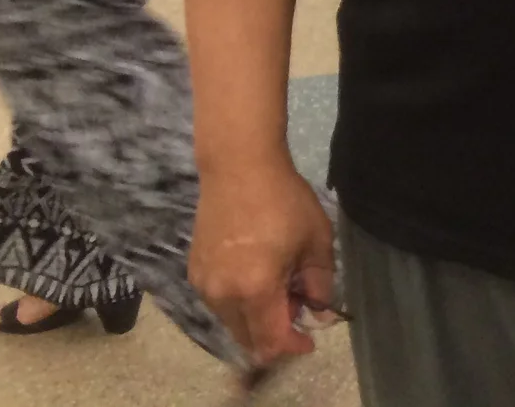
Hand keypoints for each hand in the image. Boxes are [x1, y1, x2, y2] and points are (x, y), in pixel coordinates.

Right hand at [190, 158, 335, 367]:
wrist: (238, 168)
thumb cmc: (284, 200)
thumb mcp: (316, 239)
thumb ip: (320, 282)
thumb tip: (320, 310)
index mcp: (255, 289)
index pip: (270, 341)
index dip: (292, 347)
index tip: (309, 340)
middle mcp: (222, 294)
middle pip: (248, 337)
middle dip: (275, 332)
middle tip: (298, 304)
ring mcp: (204, 284)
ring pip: (232, 321)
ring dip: (256, 317)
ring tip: (280, 283)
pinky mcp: (194, 271)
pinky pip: (219, 302)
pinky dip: (239, 302)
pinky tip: (257, 274)